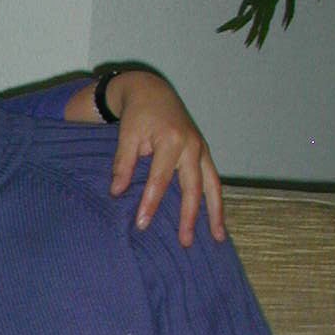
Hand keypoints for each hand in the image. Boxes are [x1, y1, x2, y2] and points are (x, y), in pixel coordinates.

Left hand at [106, 69, 224, 246]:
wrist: (153, 92)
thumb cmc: (138, 114)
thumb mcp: (126, 135)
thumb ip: (123, 163)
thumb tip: (117, 193)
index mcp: (172, 140)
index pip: (160, 179)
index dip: (151, 203)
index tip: (142, 224)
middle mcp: (192, 146)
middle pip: (193, 187)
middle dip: (189, 216)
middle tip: (185, 242)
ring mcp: (202, 150)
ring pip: (213, 185)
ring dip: (215, 213)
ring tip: (218, 238)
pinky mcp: (204, 154)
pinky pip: (213, 181)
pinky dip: (216, 201)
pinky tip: (217, 221)